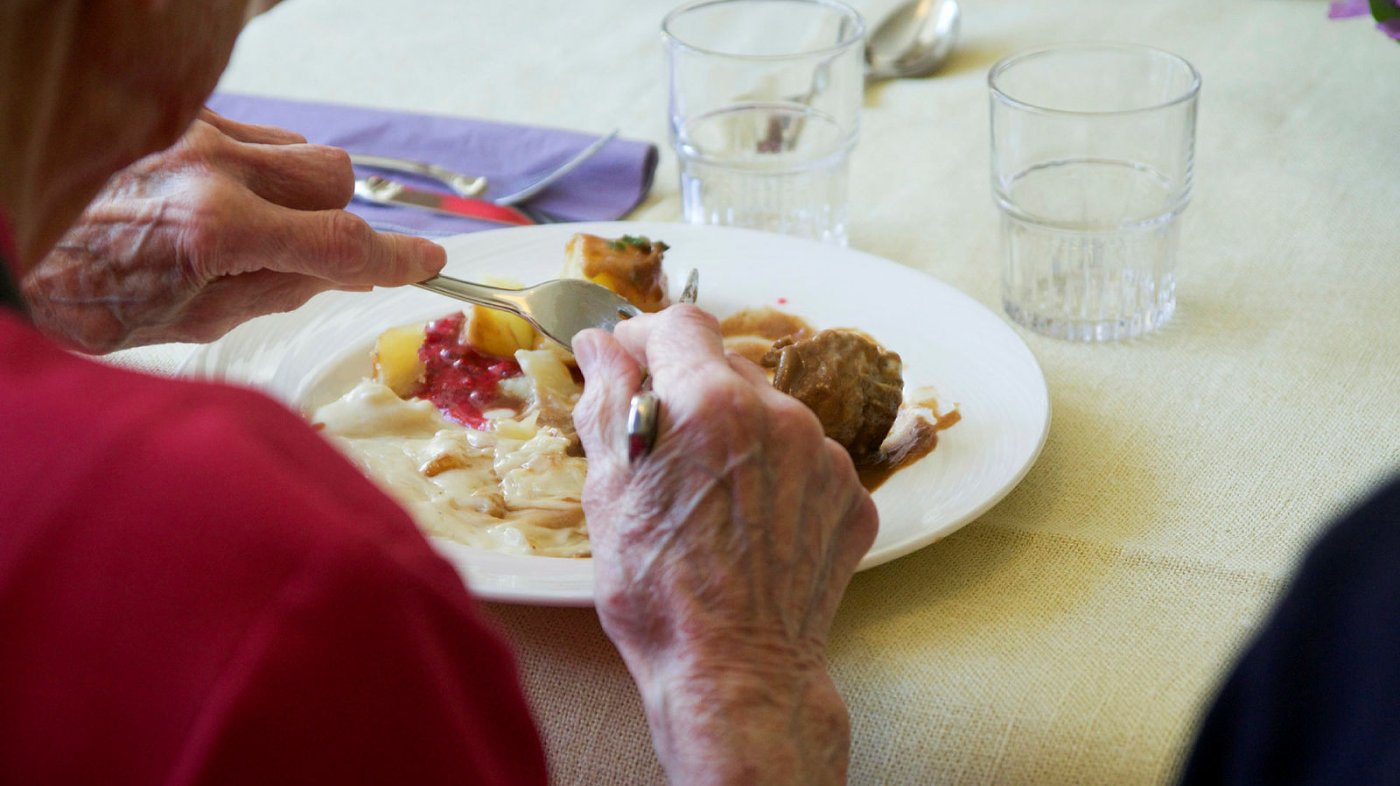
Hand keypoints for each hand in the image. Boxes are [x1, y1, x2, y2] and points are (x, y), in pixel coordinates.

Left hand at [21, 108, 444, 351]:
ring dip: (297, 190)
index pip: (343, 242)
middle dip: (340, 217)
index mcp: (217, 232)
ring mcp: (187, 133)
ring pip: (296, 148)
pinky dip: (255, 169)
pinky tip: (217, 200)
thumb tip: (341, 272)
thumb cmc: (84, 302)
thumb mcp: (191, 321)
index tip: (429, 264)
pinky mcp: (168, 119)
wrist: (4, 255)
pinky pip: (250, 133)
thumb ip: (277, 290)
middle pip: (336, 174)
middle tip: (316, 255)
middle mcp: (208, 168)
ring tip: (255, 228)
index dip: (399, 259)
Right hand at [572, 306, 877, 785]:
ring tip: (708, 498)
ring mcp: (826, 457)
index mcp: (711, 402)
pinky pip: (807, 463)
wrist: (735, 672)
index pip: (679, 324)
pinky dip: (777, 478)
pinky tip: (749, 525)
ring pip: (771, 414)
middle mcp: (780, 414)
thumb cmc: (656, 590)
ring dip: (736, 435)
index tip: (626, 369)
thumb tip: (602, 345)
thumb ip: (606, 402)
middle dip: (688, 393)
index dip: (644, 340)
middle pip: (726, 367)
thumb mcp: (607, 492)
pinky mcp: (853, 498)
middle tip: (659, 449)